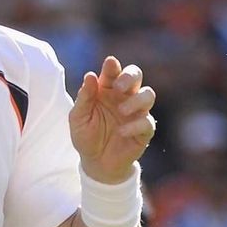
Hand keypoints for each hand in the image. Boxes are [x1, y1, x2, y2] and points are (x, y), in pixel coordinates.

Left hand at [68, 56, 155, 183]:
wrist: (96, 163)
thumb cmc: (86, 136)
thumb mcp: (78, 118)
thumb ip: (84, 98)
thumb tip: (90, 75)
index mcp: (106, 90)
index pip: (112, 72)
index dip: (113, 66)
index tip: (110, 63)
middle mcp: (124, 97)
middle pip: (136, 75)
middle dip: (130, 76)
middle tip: (119, 86)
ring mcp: (136, 112)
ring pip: (148, 94)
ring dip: (136, 100)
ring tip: (121, 111)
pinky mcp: (144, 130)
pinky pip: (147, 122)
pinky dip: (135, 125)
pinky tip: (121, 132)